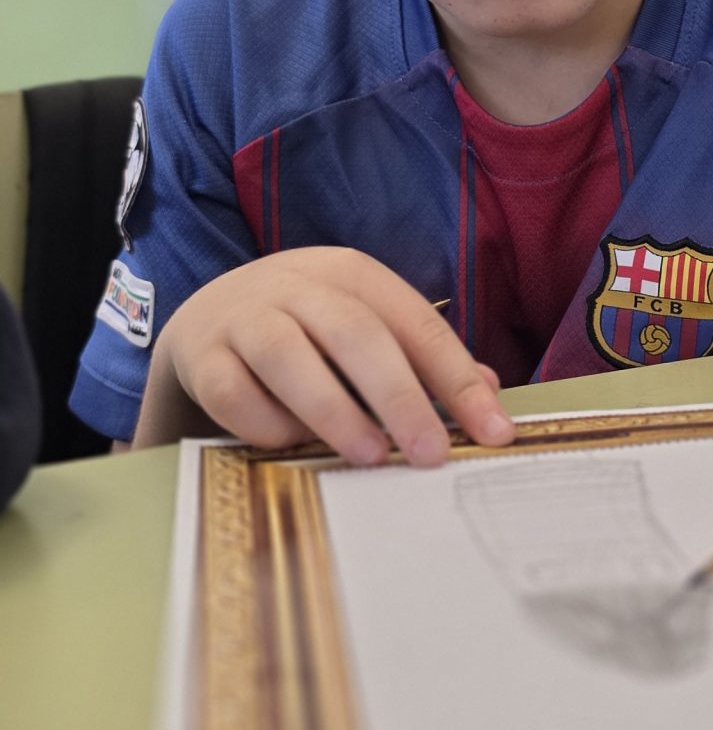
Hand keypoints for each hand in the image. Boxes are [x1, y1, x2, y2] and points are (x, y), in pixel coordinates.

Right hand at [133, 248, 513, 465]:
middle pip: (356, 334)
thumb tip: (488, 394)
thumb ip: (420, 360)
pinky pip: (235, 393)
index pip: (415, 324)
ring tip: (370, 456)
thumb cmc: (305, 333)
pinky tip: (291, 445)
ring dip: (334, 410)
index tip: (494, 432)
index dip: (458, 380)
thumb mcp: (362, 329)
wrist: (207, 320)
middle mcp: (296, 285)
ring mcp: (244, 316)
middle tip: (431, 454)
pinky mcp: (202, 356)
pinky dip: (266, 424)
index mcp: (351, 274)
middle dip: (400, 396)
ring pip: (289, 357)